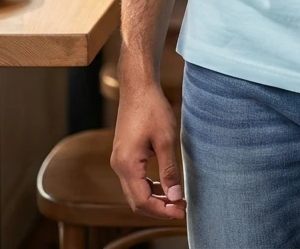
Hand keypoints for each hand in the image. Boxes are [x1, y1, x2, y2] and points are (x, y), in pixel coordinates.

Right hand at [110, 77, 185, 221]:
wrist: (138, 86)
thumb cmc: (152, 108)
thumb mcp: (166, 140)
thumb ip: (169, 171)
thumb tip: (174, 197)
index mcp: (127, 165)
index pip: (143, 201)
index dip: (162, 211)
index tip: (181, 212)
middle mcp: (118, 165)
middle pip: (136, 200)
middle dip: (158, 208)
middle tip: (180, 209)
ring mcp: (119, 160)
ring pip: (134, 191)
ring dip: (154, 198)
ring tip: (175, 198)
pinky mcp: (123, 154)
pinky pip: (134, 179)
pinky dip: (148, 186)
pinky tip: (164, 184)